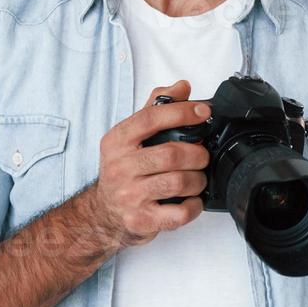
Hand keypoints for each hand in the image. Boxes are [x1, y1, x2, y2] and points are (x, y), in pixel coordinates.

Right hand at [81, 80, 212, 249]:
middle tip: (202, 156)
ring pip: (178, 182)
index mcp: (117, 141)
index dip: (182, 112)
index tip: (203, 112)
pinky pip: (179, 213)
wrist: (104, 212)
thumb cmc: (124, 169)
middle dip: (197, 154)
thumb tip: (182, 87)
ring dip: (198, 179)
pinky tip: (192, 200)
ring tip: (197, 178)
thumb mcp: (132, 136)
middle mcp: (119, 167)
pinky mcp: (141, 220)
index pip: (150, 118)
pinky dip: (194, 206)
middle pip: (171, 154)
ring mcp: (129, 196)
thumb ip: (156, 108)